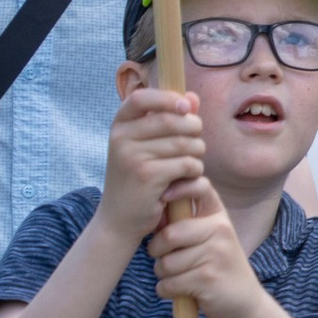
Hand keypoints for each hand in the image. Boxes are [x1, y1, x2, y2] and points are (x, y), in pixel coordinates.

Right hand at [102, 89, 204, 248]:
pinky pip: (188, 164)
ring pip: (186, 143)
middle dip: (195, 130)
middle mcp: (121, 138)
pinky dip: (195, 172)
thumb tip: (193, 97)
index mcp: (119, 126)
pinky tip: (186, 180)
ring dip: (198, 154)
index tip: (186, 106)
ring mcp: (132, 157)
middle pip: (173, 120)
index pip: (141, 98)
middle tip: (195, 145)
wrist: (119, 220)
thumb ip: (169, 119)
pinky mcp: (147, 176)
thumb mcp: (147, 146)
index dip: (167, 97)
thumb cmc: (138, 179)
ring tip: (190, 165)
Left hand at [146, 188, 262, 317]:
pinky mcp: (208, 279)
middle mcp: (221, 230)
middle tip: (163, 258)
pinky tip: (180, 291)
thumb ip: (186, 223)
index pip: (200, 187)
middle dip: (156, 251)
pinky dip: (166, 291)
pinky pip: (168, 284)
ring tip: (178, 276)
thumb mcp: (210, 238)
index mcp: (219, 216)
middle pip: (170, 235)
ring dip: (163, 275)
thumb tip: (152, 212)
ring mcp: (216, 254)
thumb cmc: (217, 266)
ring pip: (166, 263)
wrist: (244, 300)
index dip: (178, 187)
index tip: (163, 197)